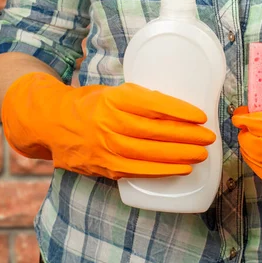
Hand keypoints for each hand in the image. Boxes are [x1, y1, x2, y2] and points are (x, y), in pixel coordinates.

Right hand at [1, 72, 214, 179]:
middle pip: (154, 132)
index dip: (179, 111)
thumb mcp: (113, 91)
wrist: (52, 121)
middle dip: (186, 136)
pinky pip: (137, 171)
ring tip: (200, 155)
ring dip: (178, 155)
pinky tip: (180, 169)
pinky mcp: (104, 166)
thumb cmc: (90, 103)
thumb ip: (140, 99)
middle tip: (208, 138)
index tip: (200, 116)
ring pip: (148, 153)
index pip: (153, 105)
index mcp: (114, 98)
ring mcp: (105, 147)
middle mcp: (109, 122)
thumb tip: (176, 109)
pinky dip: (161, 171)